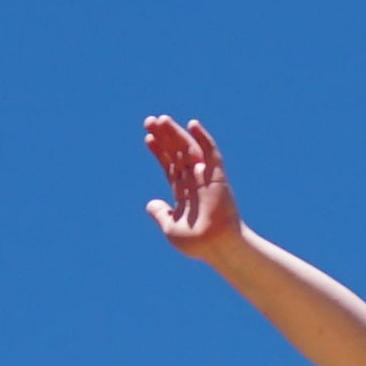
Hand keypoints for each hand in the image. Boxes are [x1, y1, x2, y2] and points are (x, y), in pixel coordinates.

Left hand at [141, 113, 246, 260]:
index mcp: (183, 192)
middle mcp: (193, 181)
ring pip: (189, 148)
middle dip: (164, 136)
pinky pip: (211, 153)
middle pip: (177, 152)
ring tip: (161, 119)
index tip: (147, 137)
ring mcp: (205, 177)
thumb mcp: (170, 228)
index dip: (159, 151)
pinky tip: (192, 124)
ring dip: (176, 133)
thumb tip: (151, 204)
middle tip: (150, 120)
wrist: (217, 246)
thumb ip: (160, 214)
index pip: (169, 165)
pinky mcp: (217, 176)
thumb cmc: (197, 243)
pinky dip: (203, 138)